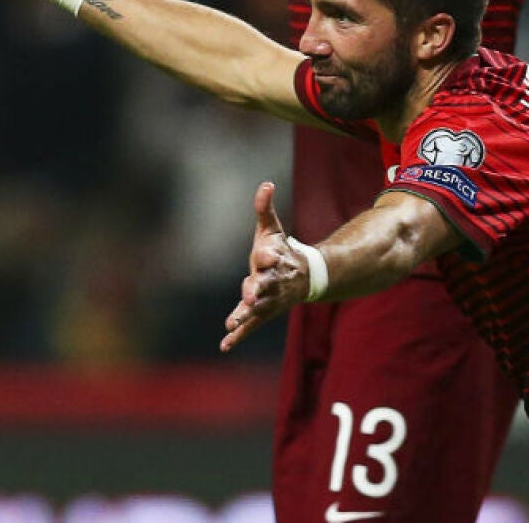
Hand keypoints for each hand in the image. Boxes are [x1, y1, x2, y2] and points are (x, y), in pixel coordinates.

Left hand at [220, 182, 310, 351]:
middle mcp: (272, 281)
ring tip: (231, 323)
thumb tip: (266, 183)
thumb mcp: (273, 228)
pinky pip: (250, 326)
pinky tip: (225, 345)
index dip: (267, 254)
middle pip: (265, 286)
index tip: (264, 253)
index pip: (271, 256)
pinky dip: (239, 336)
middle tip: (250, 296)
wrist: (303, 278)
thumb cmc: (281, 250)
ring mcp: (268, 300)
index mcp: (275, 259)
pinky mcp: (262, 313)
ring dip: (244, 316)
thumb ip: (265, 208)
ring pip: (256, 309)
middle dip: (257, 289)